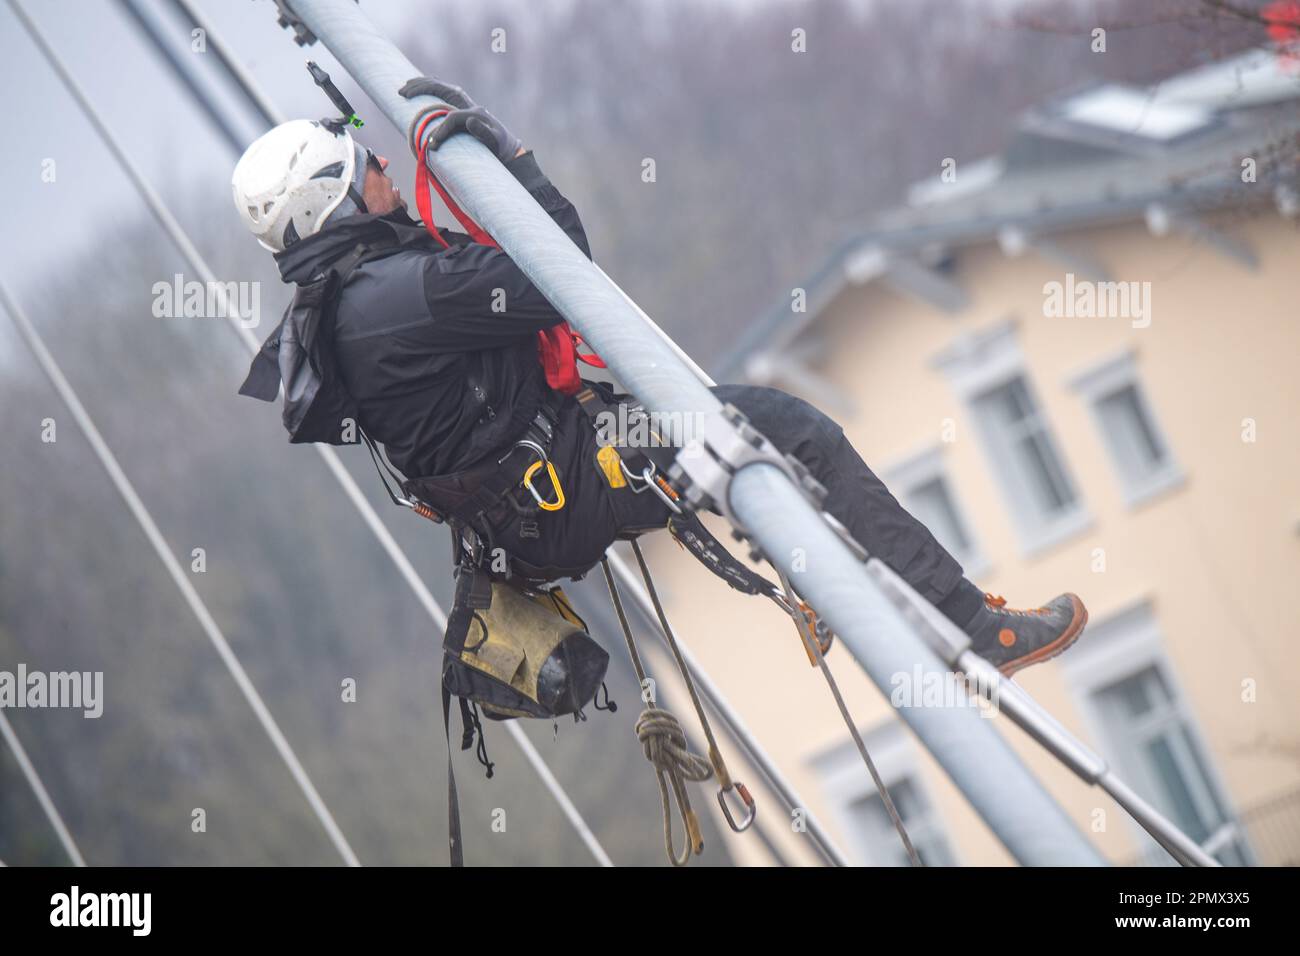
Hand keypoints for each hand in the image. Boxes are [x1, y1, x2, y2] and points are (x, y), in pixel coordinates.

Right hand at [400, 76, 522, 163]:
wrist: (506, 146)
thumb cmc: (499, 148)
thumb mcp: (494, 143)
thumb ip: (484, 132)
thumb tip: (469, 120)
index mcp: (474, 113)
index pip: (452, 118)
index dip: (441, 130)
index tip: (432, 144)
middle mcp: (468, 104)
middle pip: (441, 90)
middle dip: (421, 90)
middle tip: (402, 93)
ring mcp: (463, 103)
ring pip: (439, 87)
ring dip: (421, 85)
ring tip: (404, 87)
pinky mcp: (459, 105)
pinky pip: (441, 91)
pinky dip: (428, 87)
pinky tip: (417, 86)